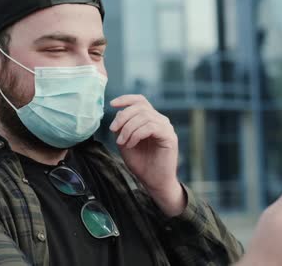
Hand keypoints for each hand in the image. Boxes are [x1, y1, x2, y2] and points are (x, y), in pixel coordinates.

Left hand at [109, 94, 184, 215]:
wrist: (154, 182)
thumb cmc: (141, 163)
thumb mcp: (125, 142)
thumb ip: (122, 128)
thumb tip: (120, 112)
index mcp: (150, 119)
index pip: (140, 101)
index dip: (126, 99)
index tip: (112, 104)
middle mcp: (160, 120)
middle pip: (140, 107)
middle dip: (123, 117)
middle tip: (113, 130)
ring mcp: (166, 128)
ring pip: (144, 116)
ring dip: (128, 128)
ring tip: (122, 142)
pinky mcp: (169, 137)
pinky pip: (150, 127)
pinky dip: (136, 134)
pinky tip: (131, 144)